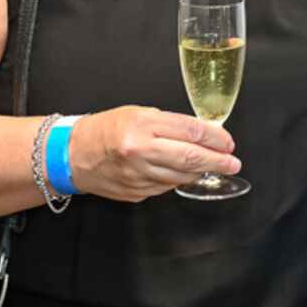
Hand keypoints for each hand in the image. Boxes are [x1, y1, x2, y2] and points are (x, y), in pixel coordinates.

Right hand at [68, 106, 239, 201]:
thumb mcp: (139, 113)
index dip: (216, 137)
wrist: (73, 154)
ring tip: (214, 167)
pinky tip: (185, 174)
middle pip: (191, 157)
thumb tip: (203, 134)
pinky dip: (180, 180)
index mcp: (142, 125)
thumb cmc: (106, 129)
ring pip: (182, 176)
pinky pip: (167, 187)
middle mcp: (140, 150)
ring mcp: (138, 175)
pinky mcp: (136, 193)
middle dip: (219, 161)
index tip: (228, 142)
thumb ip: (171, 124)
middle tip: (234, 162)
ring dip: (202, 172)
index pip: (190, 130)